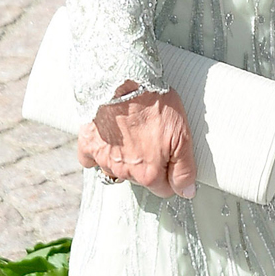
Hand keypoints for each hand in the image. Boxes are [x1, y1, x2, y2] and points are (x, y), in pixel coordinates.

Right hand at [77, 84, 197, 197]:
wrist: (124, 83)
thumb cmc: (155, 105)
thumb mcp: (182, 136)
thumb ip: (184, 169)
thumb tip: (186, 193)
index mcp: (149, 174)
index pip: (163, 190)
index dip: (170, 175)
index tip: (170, 156)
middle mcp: (124, 172)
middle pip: (140, 179)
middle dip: (148, 165)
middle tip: (152, 138)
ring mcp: (104, 160)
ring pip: (117, 170)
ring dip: (125, 158)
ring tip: (132, 133)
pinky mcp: (88, 145)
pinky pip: (91, 159)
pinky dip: (99, 153)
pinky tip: (108, 139)